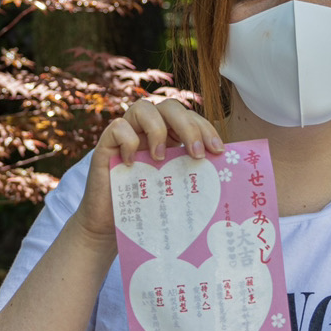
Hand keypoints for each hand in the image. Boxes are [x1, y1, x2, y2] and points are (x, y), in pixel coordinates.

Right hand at [73, 98, 224, 242]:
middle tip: (196, 154)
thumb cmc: (147, 204)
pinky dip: (128, 141)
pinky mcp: (105, 144)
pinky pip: (118, 126)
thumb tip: (224, 171)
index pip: (190, 117)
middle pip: (170, 107)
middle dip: (188, 126)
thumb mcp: (175, 185)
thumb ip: (191, 171)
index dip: (205, 129)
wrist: (111, 224)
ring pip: (142, 108)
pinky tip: (132, 163)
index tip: (218, 151)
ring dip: (157, 130)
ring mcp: (126, 133)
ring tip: (160, 158)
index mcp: (168, 134)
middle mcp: (147, 129)